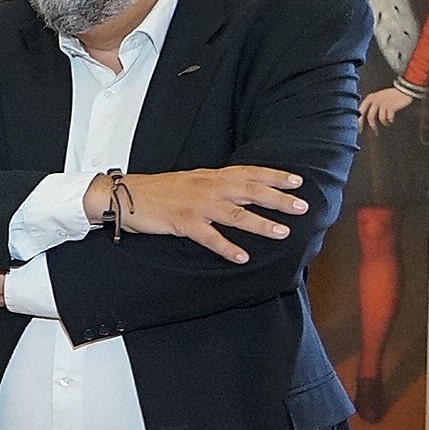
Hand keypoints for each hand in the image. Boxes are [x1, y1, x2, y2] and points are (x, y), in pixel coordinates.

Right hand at [83, 166, 308, 263]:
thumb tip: (241, 190)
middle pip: (250, 192)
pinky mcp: (182, 222)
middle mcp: (208, 188)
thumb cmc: (158, 190)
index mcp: (211, 176)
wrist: (126, 195)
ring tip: (281, 232)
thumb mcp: (191, 180)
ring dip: (260, 224)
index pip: (250, 173)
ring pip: (235, 214)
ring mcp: (196, 205)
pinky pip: (209, 237)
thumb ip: (216, 184)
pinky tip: (241, 256)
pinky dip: (226, 247)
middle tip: (301, 207)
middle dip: (278, 199)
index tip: (297, 181)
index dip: (274, 176)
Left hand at [360, 84, 418, 125]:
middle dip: (372, 125)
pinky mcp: (391, 107)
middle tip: (375, 131)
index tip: (359, 129)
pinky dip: (390, 120)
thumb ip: (372, 104)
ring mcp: (383, 104)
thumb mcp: (378, 96)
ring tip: (387, 124)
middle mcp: (376, 100)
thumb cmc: (391, 94)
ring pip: (381, 118)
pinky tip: (392, 120)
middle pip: (370, 117)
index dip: (359, 121)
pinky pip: (389, 117)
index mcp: (370, 98)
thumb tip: (367, 117)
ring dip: (384, 122)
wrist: (404, 89)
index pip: (361, 111)